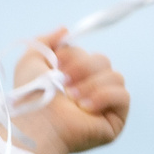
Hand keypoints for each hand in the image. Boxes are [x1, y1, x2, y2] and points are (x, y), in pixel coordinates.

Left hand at [12, 29, 130, 153]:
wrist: (34, 122)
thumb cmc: (29, 95)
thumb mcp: (31, 60)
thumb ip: (46, 40)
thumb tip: (66, 30)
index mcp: (75, 76)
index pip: (88, 53)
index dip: (75, 55)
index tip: (56, 65)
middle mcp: (91, 89)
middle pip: (103, 61)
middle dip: (83, 67)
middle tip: (63, 82)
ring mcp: (105, 105)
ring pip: (116, 76)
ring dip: (92, 84)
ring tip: (72, 98)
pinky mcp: (115, 121)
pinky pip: (124, 96)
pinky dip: (105, 96)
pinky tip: (85, 107)